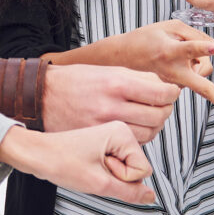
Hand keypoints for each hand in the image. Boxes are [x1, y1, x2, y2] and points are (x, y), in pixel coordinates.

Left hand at [0, 122, 154, 204]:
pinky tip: (89, 166)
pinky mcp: (106, 145)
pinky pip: (117, 167)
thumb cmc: (61, 163)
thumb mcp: (99, 183)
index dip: (123, 177)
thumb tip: (150, 196)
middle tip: (93, 168)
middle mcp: (121, 131)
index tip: (100, 168)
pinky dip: (104, 172)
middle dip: (117, 176)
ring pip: (127, 170)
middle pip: (137, 169)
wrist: (37, 154)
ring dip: (110, 175)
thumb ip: (130, 192)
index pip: (143, 170)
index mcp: (123, 133)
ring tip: (89, 167)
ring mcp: (114, 138)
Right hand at [39, 63, 178, 143]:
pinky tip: (136, 129)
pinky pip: (131, 144)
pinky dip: (140, 138)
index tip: (171, 93)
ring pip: (148, 134)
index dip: (172, 94)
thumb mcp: (106, 70)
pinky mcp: (97, 140)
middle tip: (163, 106)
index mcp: (116, 83)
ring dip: (155, 126)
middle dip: (165, 111)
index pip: (160, 93)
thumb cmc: (75, 81)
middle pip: (157, 115)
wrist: (41, 97)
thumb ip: (136, 79)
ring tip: (150, 118)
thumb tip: (163, 87)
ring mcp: (104, 126)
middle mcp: (111, 106)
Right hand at [106, 22, 213, 126]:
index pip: (188, 49)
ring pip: (205, 69)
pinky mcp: (178, 87)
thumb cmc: (149, 37)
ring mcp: (176, 84)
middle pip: (203, 87)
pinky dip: (195, 62)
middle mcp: (174, 73)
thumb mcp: (171, 26)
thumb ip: (197, 34)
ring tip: (179, 49)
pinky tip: (177, 57)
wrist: (124, 56)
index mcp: (169, 52)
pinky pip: (198, 72)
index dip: (202, 47)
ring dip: (201, 58)